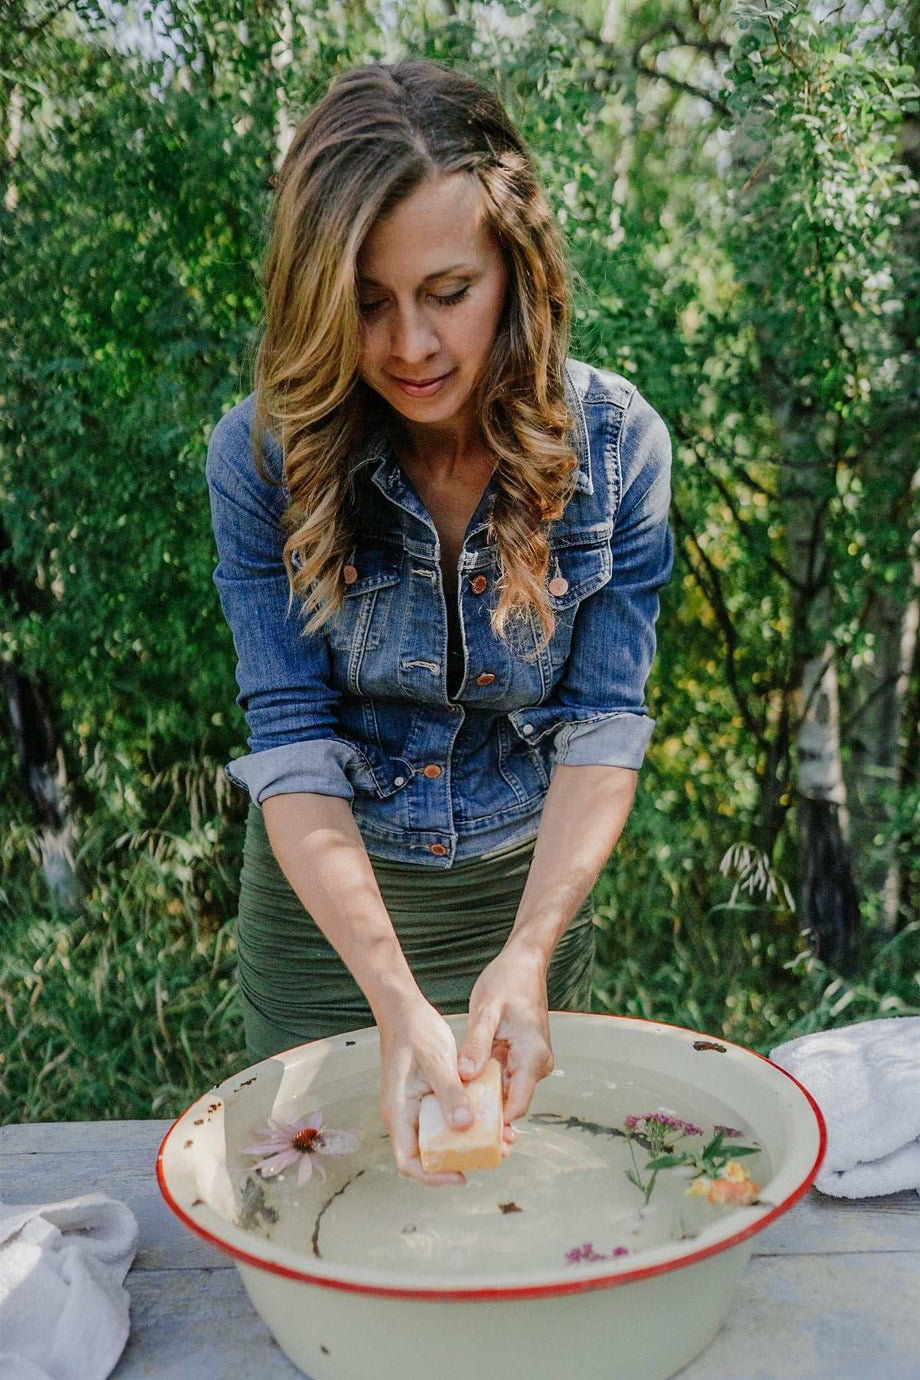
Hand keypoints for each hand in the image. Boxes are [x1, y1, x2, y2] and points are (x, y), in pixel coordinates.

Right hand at [376, 996, 514, 1186]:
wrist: (403, 1008)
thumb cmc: (415, 1031)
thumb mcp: (437, 1061)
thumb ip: (450, 1093)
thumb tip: (464, 1127)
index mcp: (399, 1111)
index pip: (409, 1162)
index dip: (434, 1176)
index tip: (463, 1175)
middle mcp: (404, 1114)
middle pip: (427, 1153)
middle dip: (459, 1160)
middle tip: (493, 1154)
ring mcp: (413, 1106)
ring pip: (438, 1136)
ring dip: (465, 1141)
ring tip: (498, 1137)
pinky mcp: (424, 1096)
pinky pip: (443, 1118)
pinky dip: (463, 1121)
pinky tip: (487, 1115)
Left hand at [458, 945, 553, 1122]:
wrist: (524, 963)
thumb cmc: (506, 981)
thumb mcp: (485, 1011)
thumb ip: (476, 1045)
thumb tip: (466, 1077)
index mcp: (532, 1057)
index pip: (516, 1106)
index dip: (492, 1123)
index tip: (463, 1130)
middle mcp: (537, 1065)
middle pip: (510, 1104)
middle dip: (484, 1114)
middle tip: (451, 1123)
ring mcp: (532, 1063)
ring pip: (506, 1092)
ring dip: (483, 1098)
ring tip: (453, 1107)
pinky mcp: (524, 1058)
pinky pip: (505, 1079)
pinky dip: (487, 1083)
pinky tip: (464, 1086)